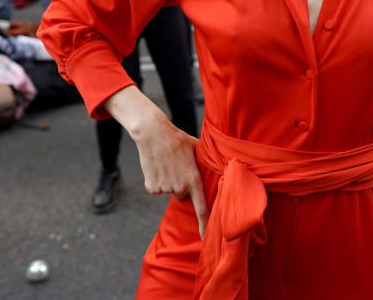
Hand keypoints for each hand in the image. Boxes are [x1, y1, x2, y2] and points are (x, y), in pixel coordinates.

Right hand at [133, 109, 208, 237]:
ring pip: (169, 190)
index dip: (204, 224)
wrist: (153, 134)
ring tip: (166, 163)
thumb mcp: (196, 150)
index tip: (206, 239)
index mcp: (194, 180)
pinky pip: (157, 188)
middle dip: (180, 184)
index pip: (201, 208)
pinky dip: (156, 180)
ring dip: (168, 180)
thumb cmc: (177, 139)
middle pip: (182, 194)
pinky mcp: (151, 188)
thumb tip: (221, 165)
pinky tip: (157, 166)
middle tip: (177, 166)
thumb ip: (205, 163)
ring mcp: (165, 189)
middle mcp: (180, 188)